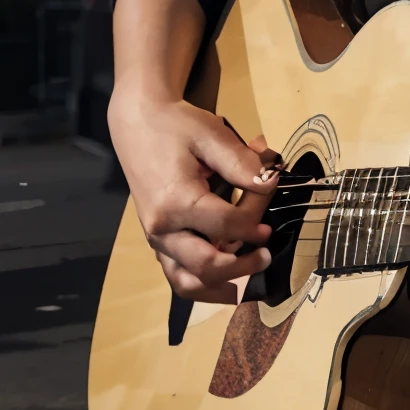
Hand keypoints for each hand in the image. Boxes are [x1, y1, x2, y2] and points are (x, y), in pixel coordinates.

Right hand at [108, 91, 280, 303]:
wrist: (137, 122)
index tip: (269, 196)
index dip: (256, 217)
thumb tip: (272, 182)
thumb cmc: (176, 126)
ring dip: (220, 287)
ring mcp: (156, 239)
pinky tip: (227, 281)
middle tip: (266, 252)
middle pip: (208, 266)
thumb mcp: (211, 135)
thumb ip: (242, 163)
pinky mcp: (157, 241)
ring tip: (248, 280)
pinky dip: (202, 284)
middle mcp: (162, 229)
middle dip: (244, 264)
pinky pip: (177, 276)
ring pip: (188, 283)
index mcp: (176, 202)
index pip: (229, 226)